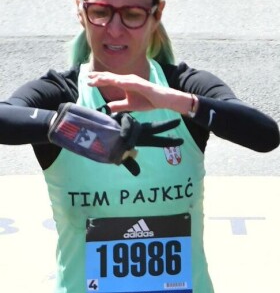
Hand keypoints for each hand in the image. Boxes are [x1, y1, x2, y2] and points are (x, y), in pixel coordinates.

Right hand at [48, 103, 182, 175]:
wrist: (84, 133)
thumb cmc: (101, 143)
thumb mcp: (116, 156)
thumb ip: (128, 162)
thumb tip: (139, 173)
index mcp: (136, 138)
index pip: (155, 139)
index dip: (167, 140)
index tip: (181, 141)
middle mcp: (134, 130)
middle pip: (153, 128)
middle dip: (166, 126)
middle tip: (180, 121)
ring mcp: (127, 124)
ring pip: (137, 129)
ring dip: (131, 137)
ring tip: (121, 139)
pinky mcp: (119, 119)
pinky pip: (127, 127)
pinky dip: (125, 132)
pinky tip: (120, 134)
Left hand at [87, 72, 182, 113]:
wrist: (163, 100)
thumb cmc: (148, 100)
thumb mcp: (130, 105)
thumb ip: (119, 105)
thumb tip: (107, 107)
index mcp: (125, 84)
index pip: (109, 80)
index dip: (98, 80)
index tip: (87, 81)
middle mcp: (128, 80)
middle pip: (111, 77)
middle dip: (98, 76)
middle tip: (86, 76)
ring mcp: (135, 81)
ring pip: (118, 78)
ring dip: (107, 78)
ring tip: (97, 79)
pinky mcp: (142, 85)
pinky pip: (131, 83)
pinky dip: (123, 82)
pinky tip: (116, 82)